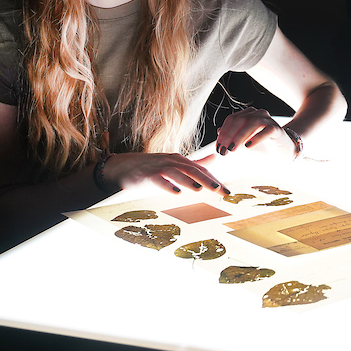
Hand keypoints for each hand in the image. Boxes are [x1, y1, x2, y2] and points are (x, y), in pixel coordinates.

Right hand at [100, 152, 230, 195]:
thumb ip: (195, 164)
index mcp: (180, 160)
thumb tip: (214, 159)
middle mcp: (171, 162)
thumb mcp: (175, 164)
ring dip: (189, 181)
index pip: (201, 170)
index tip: (227, 190)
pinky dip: (167, 185)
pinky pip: (158, 180)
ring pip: (177, 173)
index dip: (214, 179)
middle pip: (192, 170)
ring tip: (200, 188)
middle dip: (208, 180)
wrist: (124, 167)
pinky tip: (175, 192)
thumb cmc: (152, 168)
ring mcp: (159, 167)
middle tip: (221, 190)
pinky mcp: (147, 175)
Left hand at [214, 107, 296, 161]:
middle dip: (229, 135)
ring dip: (240, 136)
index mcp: (249, 115)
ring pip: (253, 123)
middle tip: (223, 150)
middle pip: (240, 120)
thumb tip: (218, 132)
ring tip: (233, 149)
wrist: (284, 151)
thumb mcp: (244, 142)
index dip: (223, 133)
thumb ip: (233, 136)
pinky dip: (256, 137)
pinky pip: (267, 130)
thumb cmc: (263, 146)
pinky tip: (248, 146)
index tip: (218, 147)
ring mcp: (269, 120)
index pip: (231, 119)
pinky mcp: (278, 129)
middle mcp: (258, 114)